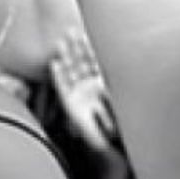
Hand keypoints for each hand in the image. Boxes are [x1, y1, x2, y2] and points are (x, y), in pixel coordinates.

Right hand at [49, 32, 115, 152]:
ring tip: (59, 43)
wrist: (110, 148)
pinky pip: (63, 88)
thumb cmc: (118, 126)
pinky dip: (59, 76)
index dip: (89, 47)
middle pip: (80, 63)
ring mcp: (78, 96)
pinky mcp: (70, 106)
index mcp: (101, 85)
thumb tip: (124, 63)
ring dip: (65, 57)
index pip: (94, 61)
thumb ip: (117, 86)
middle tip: (70, 30)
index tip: (86, 32)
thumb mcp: (121, 101)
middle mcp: (88, 88)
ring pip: (70, 72)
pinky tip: (55, 64)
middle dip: (75, 47)